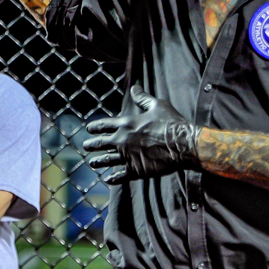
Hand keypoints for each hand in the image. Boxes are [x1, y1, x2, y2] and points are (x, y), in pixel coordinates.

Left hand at [85, 84, 200, 182]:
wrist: (183, 145)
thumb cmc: (171, 123)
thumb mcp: (157, 106)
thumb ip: (143, 98)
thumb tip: (134, 88)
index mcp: (127, 124)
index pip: (105, 125)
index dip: (95, 127)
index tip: (89, 129)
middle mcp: (123, 140)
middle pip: (102, 143)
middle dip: (92, 144)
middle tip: (85, 146)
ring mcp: (127, 156)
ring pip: (108, 160)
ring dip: (98, 162)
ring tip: (92, 163)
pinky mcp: (136, 170)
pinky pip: (120, 176)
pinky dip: (113, 178)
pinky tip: (108, 180)